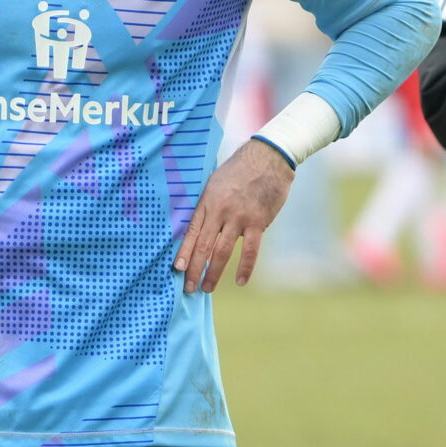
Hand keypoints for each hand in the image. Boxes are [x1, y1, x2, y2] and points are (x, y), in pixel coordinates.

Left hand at [175, 138, 294, 293]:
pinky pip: (250, 250)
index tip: (177, 270)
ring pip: (222, 252)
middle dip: (194, 270)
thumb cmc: (240, 170)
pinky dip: (245, 268)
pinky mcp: (258, 222)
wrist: (268, 157)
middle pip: (204, 246)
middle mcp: (220, 211)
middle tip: (188, 289)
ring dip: (214, 273)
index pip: (191, 232)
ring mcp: (239, 217)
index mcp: (207, 201)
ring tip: (207, 288)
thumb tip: (197, 227)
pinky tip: (240, 281)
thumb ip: (207, 205)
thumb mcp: (215, 182)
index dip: (184, 252)